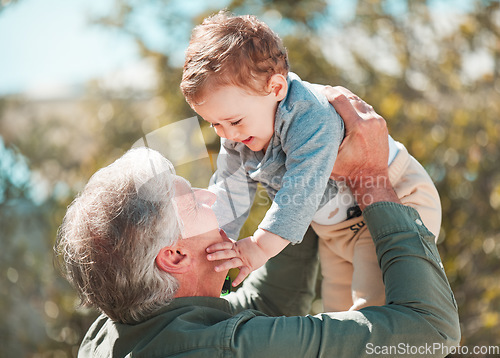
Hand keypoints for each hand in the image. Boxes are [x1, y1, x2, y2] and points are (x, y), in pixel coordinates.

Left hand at [206, 235, 269, 286]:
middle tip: (207, 257)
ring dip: (224, 266)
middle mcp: (238, 253)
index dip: (216, 247)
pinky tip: (234, 284)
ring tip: (215, 269)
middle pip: (226, 253)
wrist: (265, 246)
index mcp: (235, 247)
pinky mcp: (249, 266)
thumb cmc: (250, 245)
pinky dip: (239, 279)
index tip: (207, 249)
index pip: (224, 245)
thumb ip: (227, 239)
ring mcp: (243, 260)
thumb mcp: (237, 242)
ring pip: (232, 262)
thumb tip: (218, 229)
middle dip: (217, 255)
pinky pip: (243, 273)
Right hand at [319, 86, 398, 207]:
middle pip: (349, 96)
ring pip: (359, 100)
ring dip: (345, 97)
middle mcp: (370, 120)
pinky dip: (354, 105)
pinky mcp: (381, 123)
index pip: (340, 99)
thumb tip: (301, 132)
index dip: (326, 92)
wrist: (372, 179)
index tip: (315, 89)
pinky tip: (344, 107)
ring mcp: (378, 121)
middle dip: (334, 92)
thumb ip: (320, 144)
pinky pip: (365, 108)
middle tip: (320, 92)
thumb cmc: (348, 171)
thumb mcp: (330, 159)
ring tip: (330, 97)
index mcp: (358, 127)